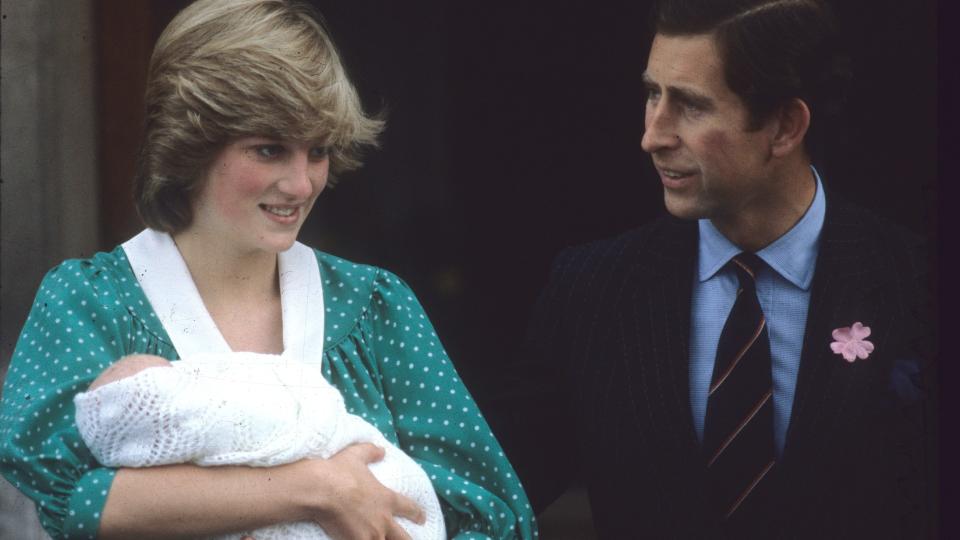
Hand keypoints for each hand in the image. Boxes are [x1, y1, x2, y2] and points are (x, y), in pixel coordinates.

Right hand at [302, 443, 425, 539]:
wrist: (320, 489)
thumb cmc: (339, 471)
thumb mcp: (356, 455)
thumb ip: (371, 452)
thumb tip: (382, 450)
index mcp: (387, 499)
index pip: (409, 508)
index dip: (417, 514)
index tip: (422, 518)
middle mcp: (383, 519)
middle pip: (404, 537)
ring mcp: (372, 533)